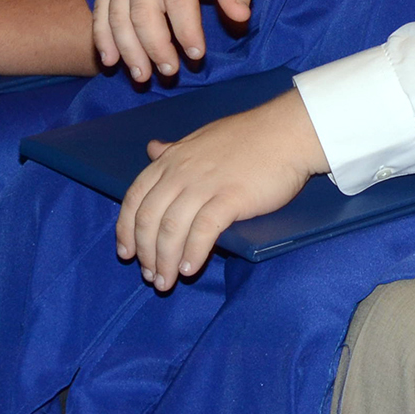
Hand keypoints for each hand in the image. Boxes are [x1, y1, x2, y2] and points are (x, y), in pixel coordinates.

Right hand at [94, 0, 252, 79]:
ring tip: (141, 76)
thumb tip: (241, 18)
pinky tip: (110, 60)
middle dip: (155, 47)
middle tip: (170, 72)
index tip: (197, 54)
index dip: (186, 31)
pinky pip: (100, 9)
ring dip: (127, 49)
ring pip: (117, 15)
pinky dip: (101, 36)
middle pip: (143, 12)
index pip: (179, 0)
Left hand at [115, 90, 325, 288]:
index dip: (126, 228)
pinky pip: (202, 231)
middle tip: (150, 275)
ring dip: (164, 260)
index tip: (126, 252)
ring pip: (171, 229)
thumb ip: (174, 150)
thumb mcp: (202, 137)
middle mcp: (181, 172)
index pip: (135, 197)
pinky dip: (192, 253)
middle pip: (149, 219)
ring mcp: (205, 185)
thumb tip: (151, 149)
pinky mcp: (230, 198)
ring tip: (165, 282)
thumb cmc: (250, 135)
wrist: (288, 131)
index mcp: (172, 159)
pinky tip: (189, 269)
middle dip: (145, 252)